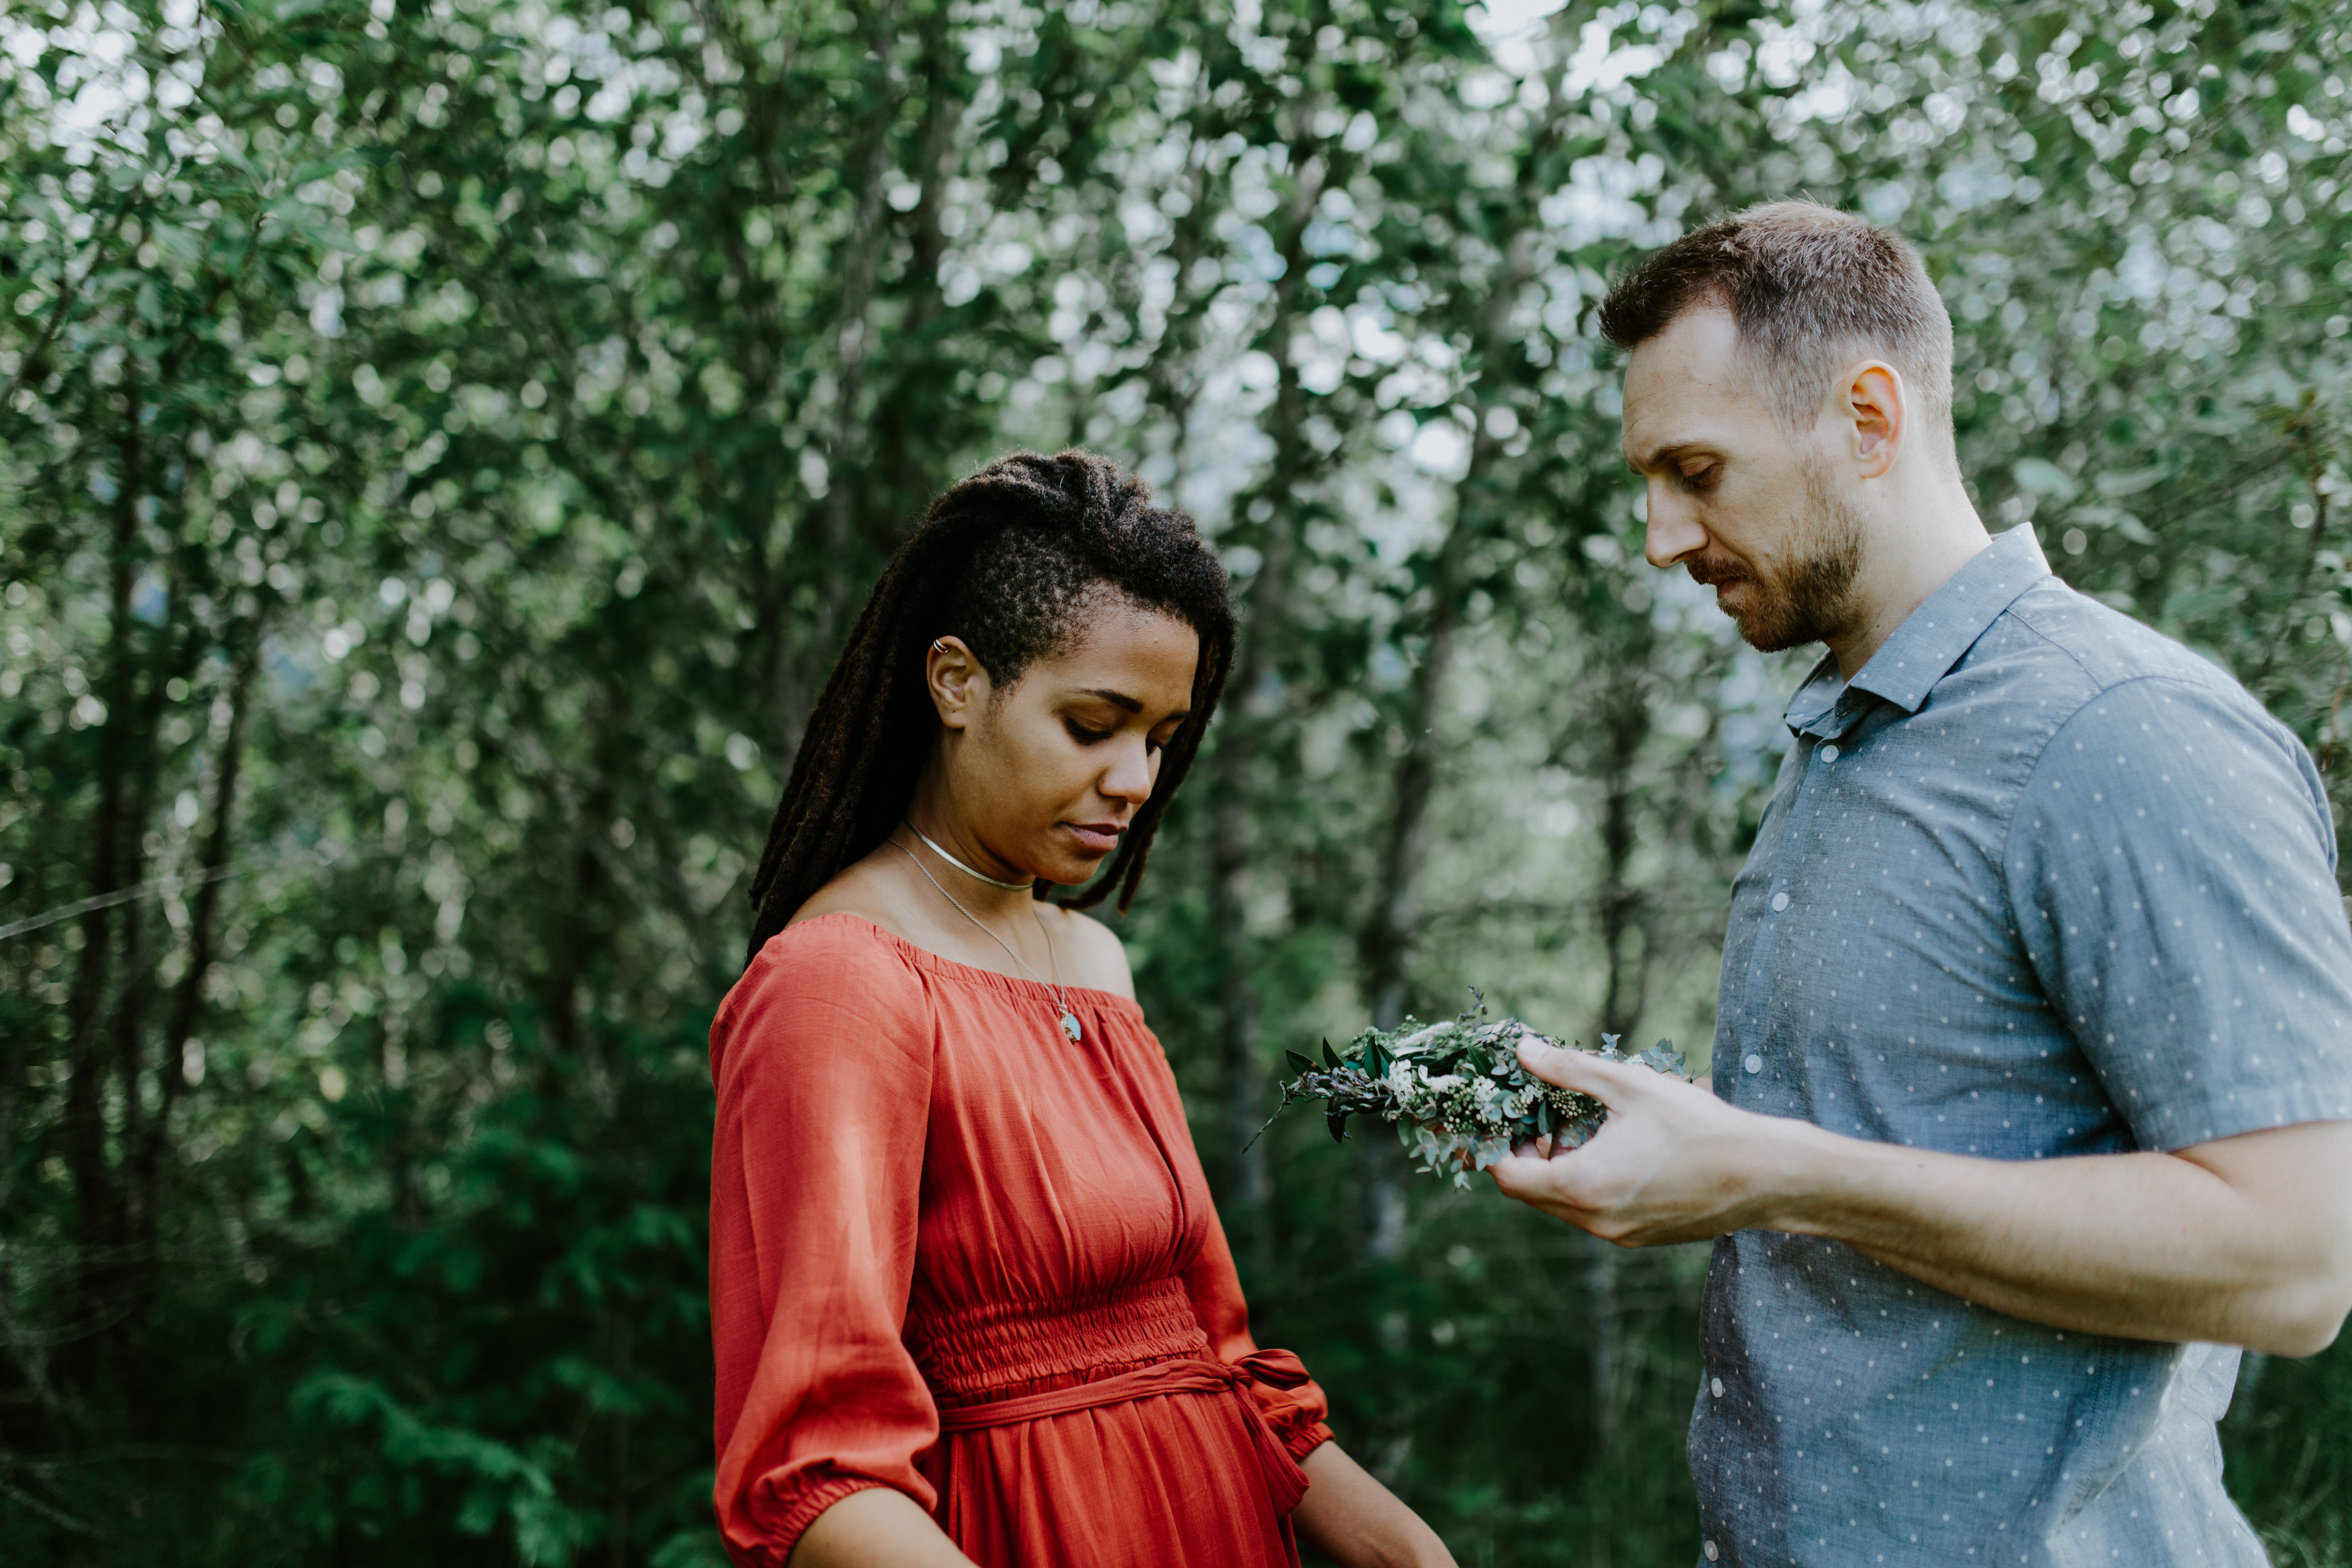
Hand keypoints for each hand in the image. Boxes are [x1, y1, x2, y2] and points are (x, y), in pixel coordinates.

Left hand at [1489, 1039, 1812, 1245]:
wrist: (1762, 1175)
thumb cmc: (1697, 1127)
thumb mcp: (1629, 1086)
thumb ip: (1570, 1069)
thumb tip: (1524, 1051)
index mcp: (1583, 1185)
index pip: (1509, 1177)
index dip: (1492, 1148)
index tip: (1494, 1121)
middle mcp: (1593, 1220)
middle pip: (1530, 1194)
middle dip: (1523, 1156)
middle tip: (1534, 1119)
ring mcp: (1617, 1234)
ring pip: (1561, 1205)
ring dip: (1554, 1171)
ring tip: (1573, 1130)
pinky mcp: (1638, 1236)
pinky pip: (1591, 1213)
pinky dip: (1583, 1185)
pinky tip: (1606, 1151)